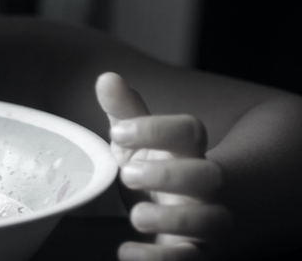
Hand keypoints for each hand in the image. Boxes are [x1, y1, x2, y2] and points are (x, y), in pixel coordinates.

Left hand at [96, 72, 232, 260]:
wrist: (180, 213)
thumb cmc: (155, 169)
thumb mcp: (137, 141)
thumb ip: (125, 111)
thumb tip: (107, 77)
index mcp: (187, 151)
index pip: (189, 131)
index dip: (156, 129)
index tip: (119, 132)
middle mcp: (204, 185)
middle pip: (209, 175)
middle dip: (170, 174)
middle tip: (127, 173)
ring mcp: (205, 219)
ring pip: (212, 221)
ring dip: (175, 219)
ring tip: (136, 215)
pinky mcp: (197, 251)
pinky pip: (191, 259)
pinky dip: (161, 259)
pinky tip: (128, 252)